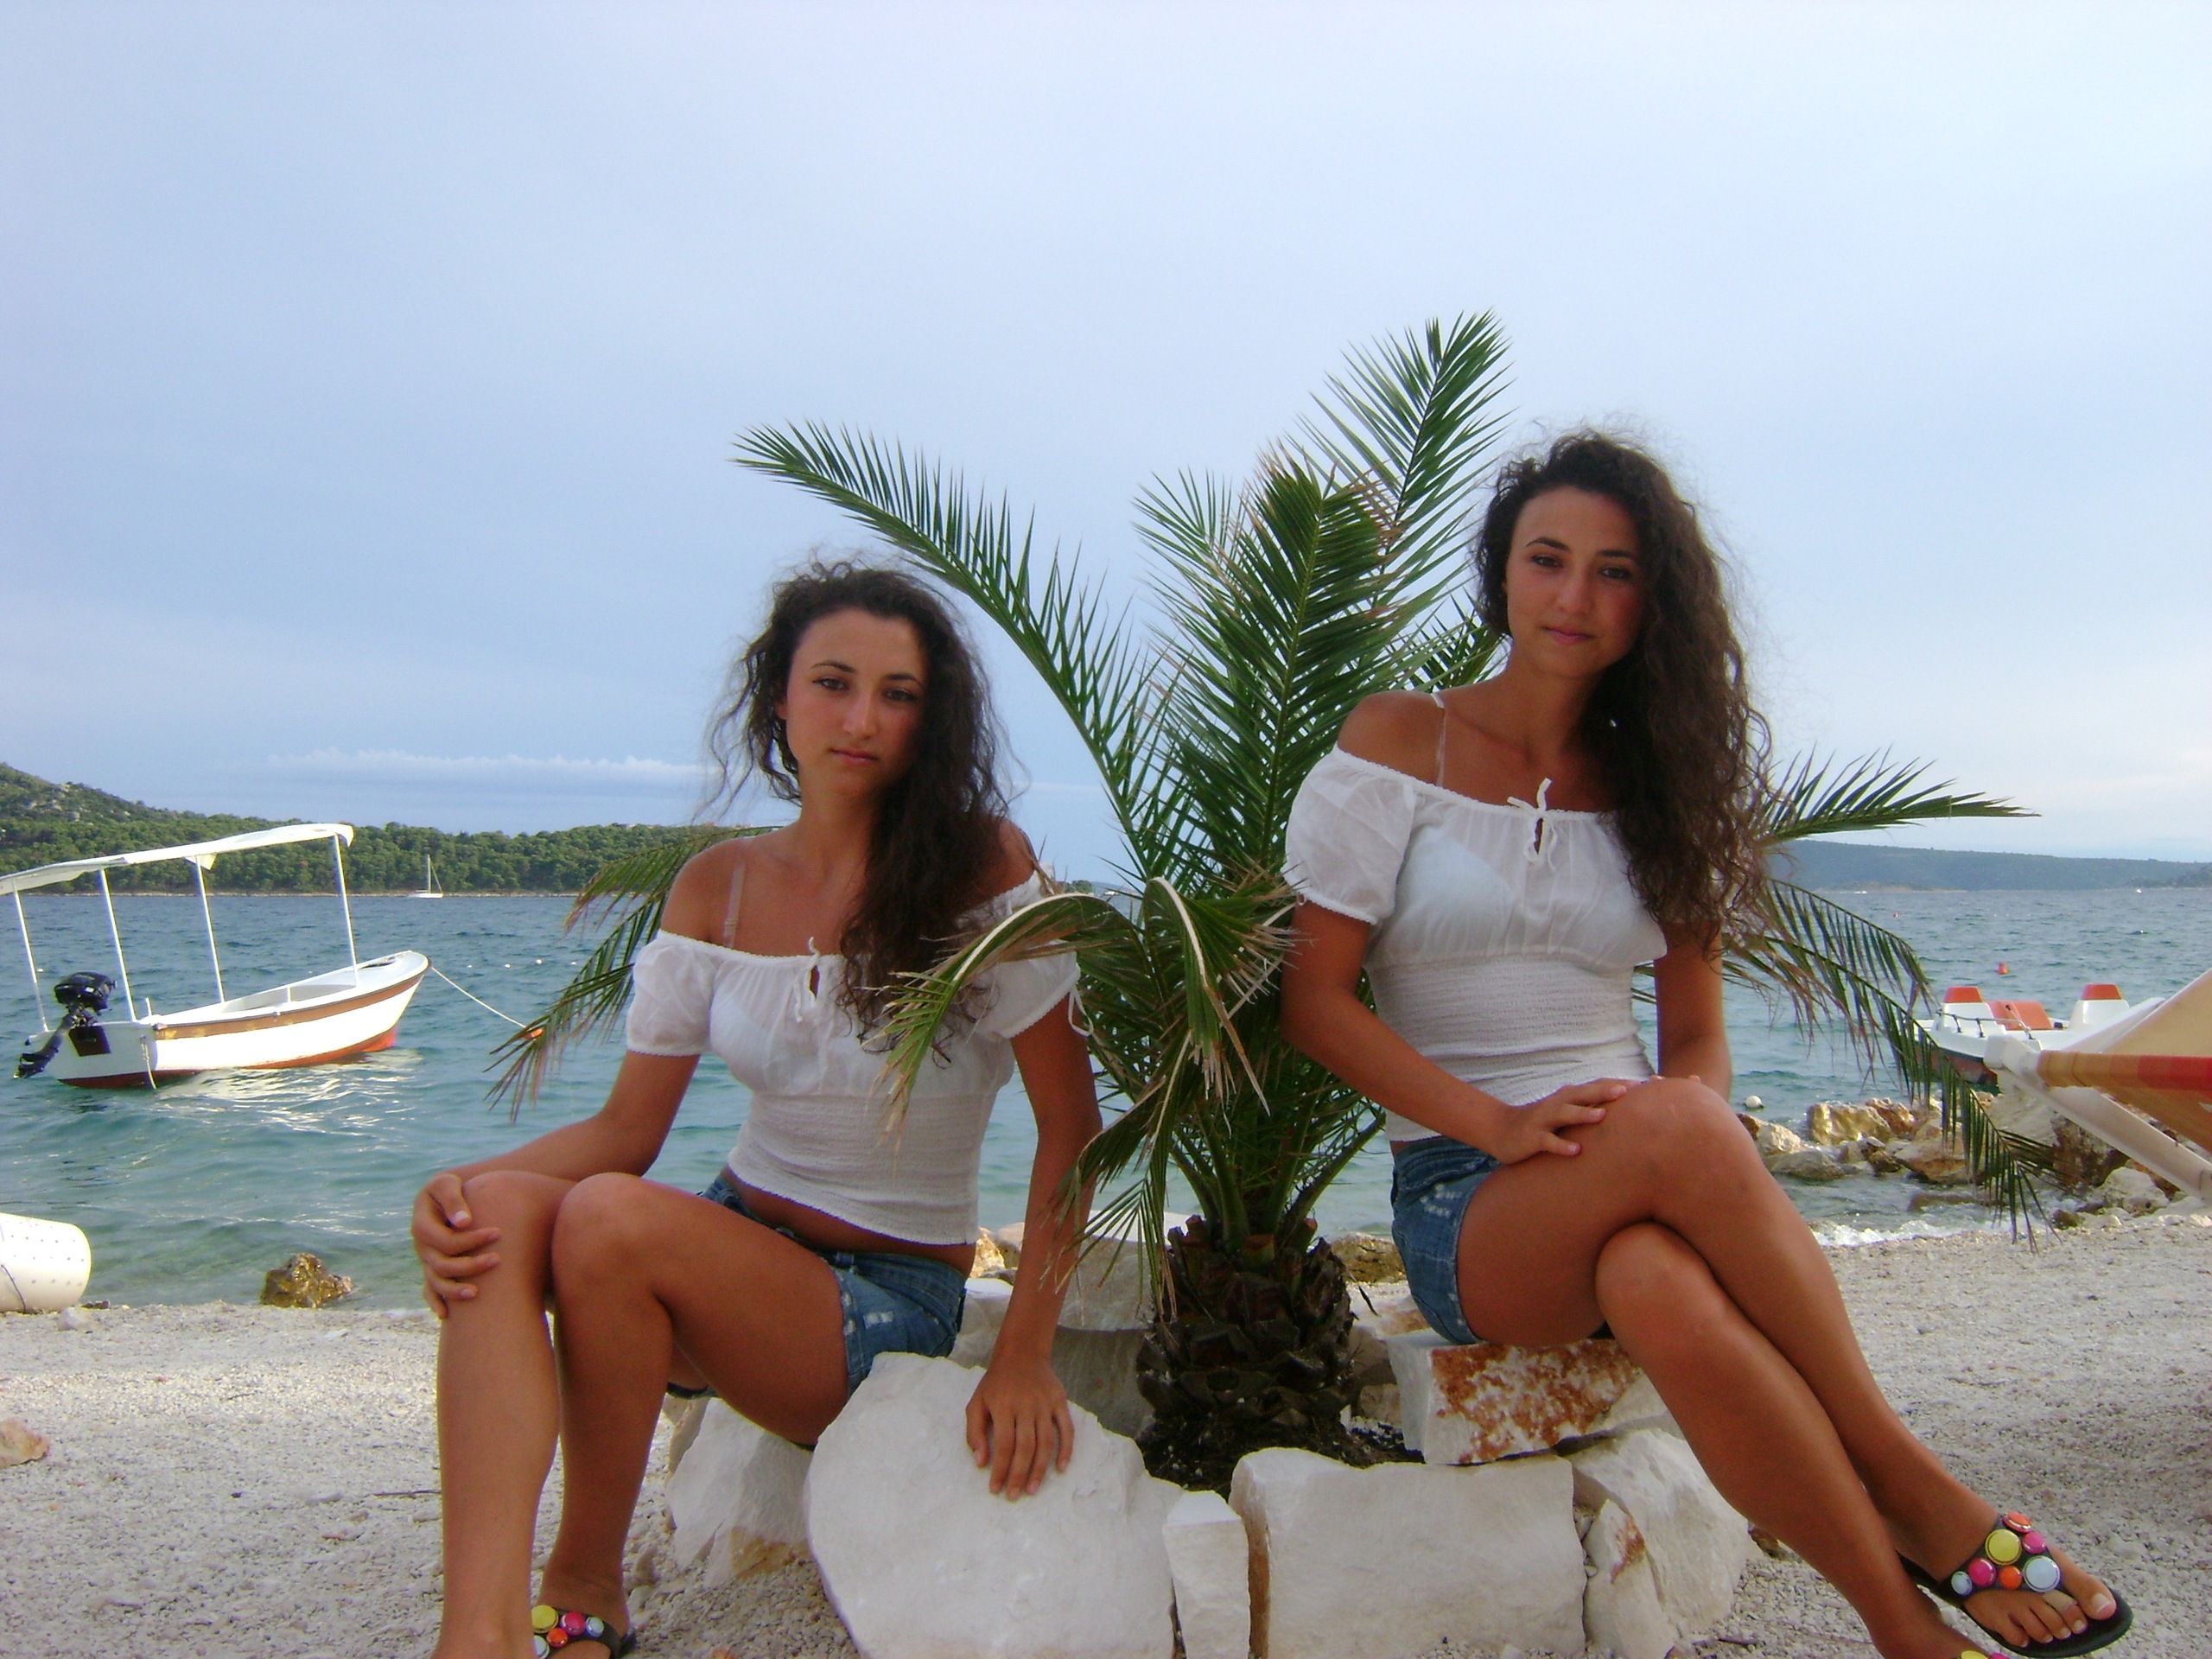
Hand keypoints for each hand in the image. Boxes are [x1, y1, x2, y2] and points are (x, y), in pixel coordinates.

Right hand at [410, 1171, 500, 1317]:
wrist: (442, 1196)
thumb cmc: (448, 1187)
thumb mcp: (447, 1184)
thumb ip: (454, 1199)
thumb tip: (465, 1222)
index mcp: (422, 1225)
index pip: (446, 1240)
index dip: (470, 1240)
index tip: (497, 1232)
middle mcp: (421, 1246)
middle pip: (442, 1264)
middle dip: (470, 1265)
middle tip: (497, 1259)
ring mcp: (425, 1260)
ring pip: (436, 1282)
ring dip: (454, 1290)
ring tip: (477, 1293)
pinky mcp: (431, 1268)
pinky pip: (429, 1289)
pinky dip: (435, 1301)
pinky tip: (446, 1314)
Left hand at [966, 1351, 1073, 1498]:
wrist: (1022, 1353)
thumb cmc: (996, 1383)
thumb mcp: (976, 1402)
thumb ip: (975, 1432)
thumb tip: (981, 1462)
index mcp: (1003, 1406)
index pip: (1003, 1445)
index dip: (1000, 1469)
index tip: (996, 1489)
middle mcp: (1026, 1406)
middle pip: (1025, 1447)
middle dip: (1019, 1475)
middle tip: (1014, 1495)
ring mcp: (1045, 1404)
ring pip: (1046, 1442)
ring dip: (1040, 1469)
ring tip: (1033, 1489)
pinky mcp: (1060, 1401)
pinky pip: (1067, 1429)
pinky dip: (1066, 1449)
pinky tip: (1061, 1468)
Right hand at [1483, 1079, 1628, 1163]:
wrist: (1501, 1129)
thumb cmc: (1542, 1122)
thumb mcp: (1566, 1112)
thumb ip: (1589, 1108)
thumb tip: (1625, 1111)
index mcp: (1569, 1097)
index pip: (1596, 1086)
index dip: (1618, 1084)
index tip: (1643, 1085)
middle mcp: (1558, 1103)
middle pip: (1583, 1094)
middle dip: (1604, 1091)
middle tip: (1626, 1090)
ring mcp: (1544, 1120)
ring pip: (1565, 1114)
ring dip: (1583, 1114)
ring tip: (1602, 1116)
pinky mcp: (1532, 1138)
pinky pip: (1548, 1141)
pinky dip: (1561, 1145)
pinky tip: (1576, 1151)